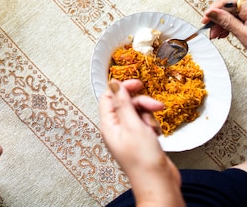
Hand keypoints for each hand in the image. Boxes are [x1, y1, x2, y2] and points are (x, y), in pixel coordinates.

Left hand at [100, 79, 183, 206]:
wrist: (159, 184)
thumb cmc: (143, 161)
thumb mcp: (133, 126)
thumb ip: (123, 103)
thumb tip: (113, 84)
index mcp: (109, 125)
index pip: (109, 97)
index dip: (122, 88)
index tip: (138, 84)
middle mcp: (117, 129)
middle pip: (126, 104)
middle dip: (142, 103)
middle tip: (156, 106)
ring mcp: (129, 135)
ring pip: (138, 113)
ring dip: (149, 116)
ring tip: (154, 129)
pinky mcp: (142, 140)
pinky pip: (146, 124)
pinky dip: (153, 126)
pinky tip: (157, 135)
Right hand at [202, 0, 246, 47]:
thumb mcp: (243, 35)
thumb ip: (227, 22)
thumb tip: (211, 12)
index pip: (226, 1)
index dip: (213, 9)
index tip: (206, 19)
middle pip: (228, 6)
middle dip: (217, 18)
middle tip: (211, 30)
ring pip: (231, 12)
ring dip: (222, 23)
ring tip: (218, 34)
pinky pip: (237, 17)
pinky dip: (230, 24)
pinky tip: (226, 32)